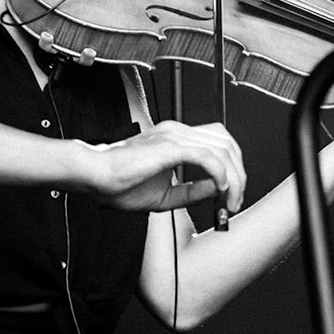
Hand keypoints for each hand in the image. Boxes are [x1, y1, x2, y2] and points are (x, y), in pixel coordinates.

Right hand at [83, 120, 246, 212]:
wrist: (94, 176)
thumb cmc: (119, 183)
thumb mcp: (166, 194)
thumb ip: (192, 191)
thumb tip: (218, 189)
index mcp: (176, 139)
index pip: (218, 143)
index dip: (232, 168)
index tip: (231, 194)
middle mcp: (178, 132)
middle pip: (226, 143)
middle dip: (239, 173)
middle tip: (235, 200)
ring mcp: (174, 136)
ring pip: (221, 149)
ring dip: (234, 177)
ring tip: (230, 199)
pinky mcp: (169, 146)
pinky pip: (206, 156)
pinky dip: (219, 173)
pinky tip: (220, 188)